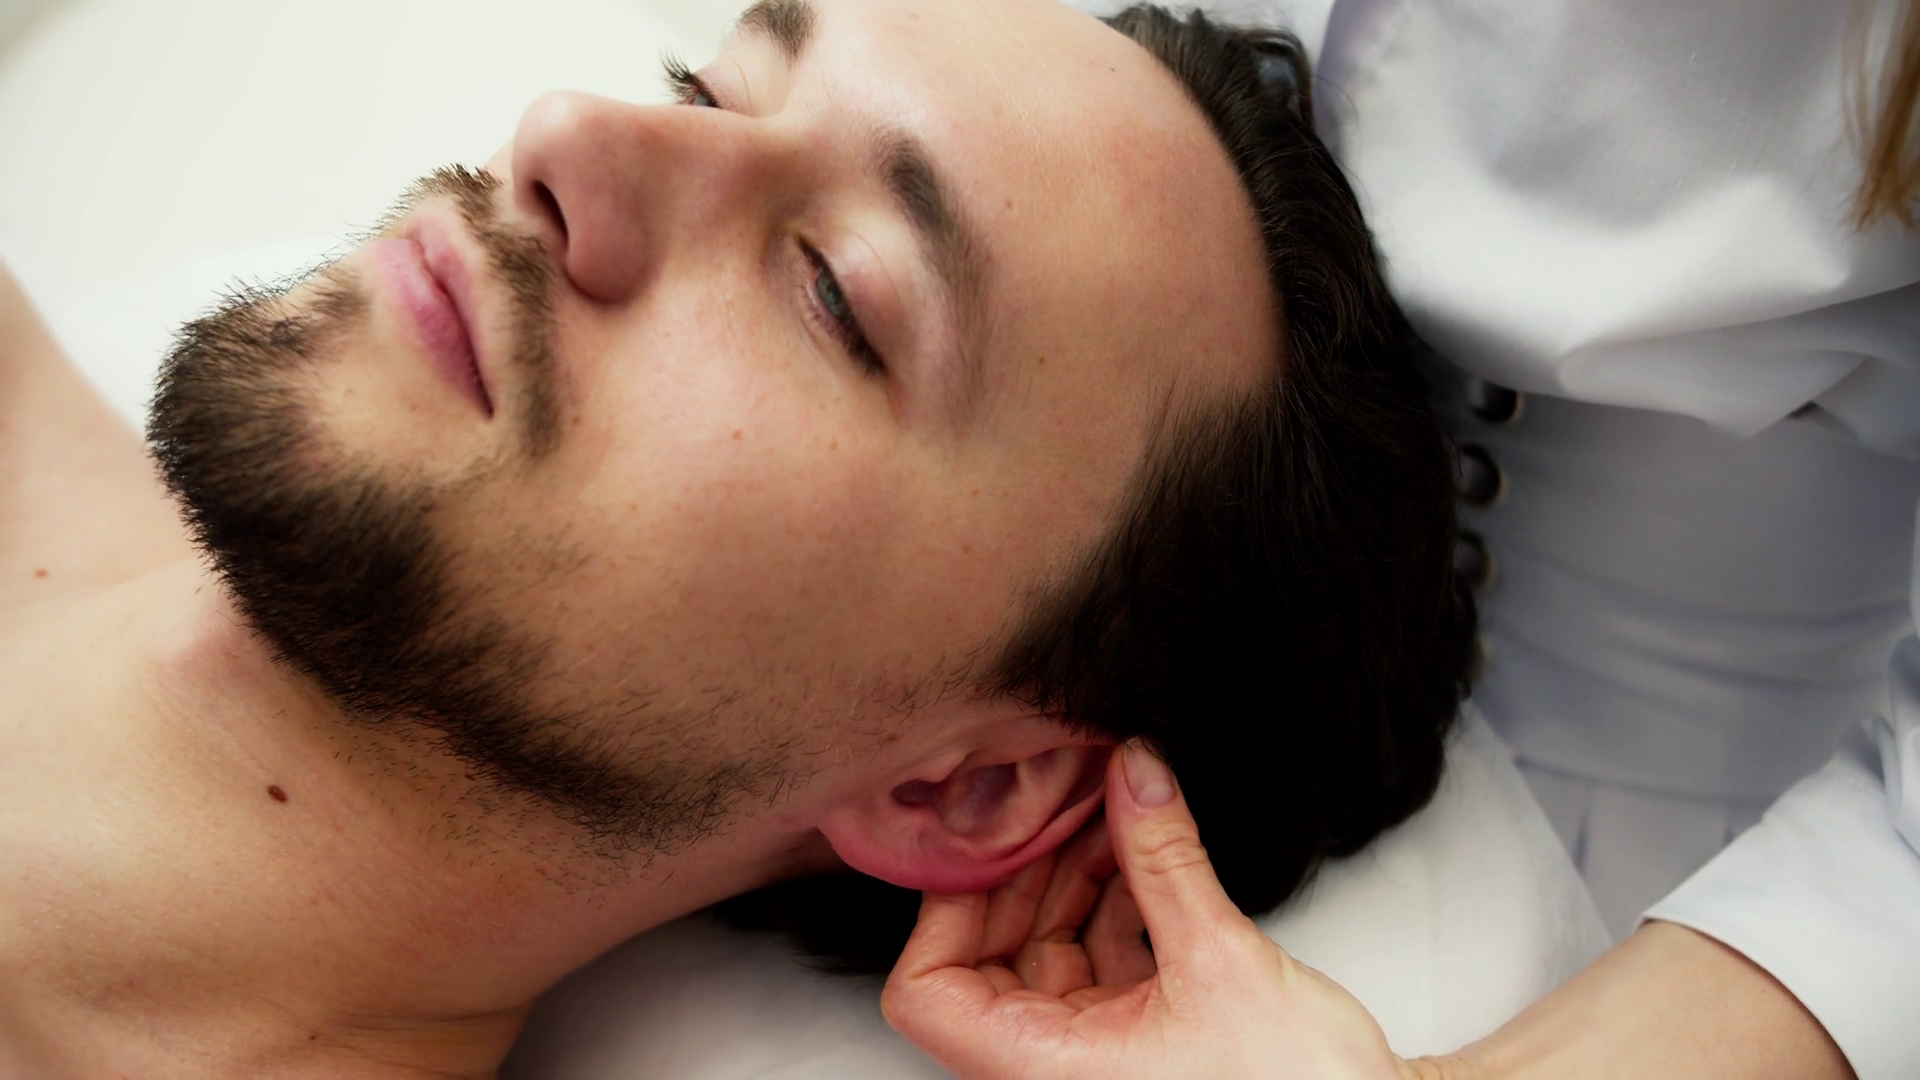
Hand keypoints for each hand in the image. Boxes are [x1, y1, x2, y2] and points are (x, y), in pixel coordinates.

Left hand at [883, 740, 1420, 1079]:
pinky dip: (1114, 904)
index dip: (945, 911)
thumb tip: (1132, 771)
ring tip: (1114, 808)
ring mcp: (1095, 1057)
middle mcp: (1056, 1068)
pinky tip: (1144, 852)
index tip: (991, 839)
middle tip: (1065, 795)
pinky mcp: (1140, 1041)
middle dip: (1026, 870)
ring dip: (1075, 877)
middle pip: (987, 959)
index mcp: (1046, 1070)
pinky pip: (1098, 962)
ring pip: (1046, 952)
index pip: (927, 995)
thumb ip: (1166, 860)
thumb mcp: (1221, 960)